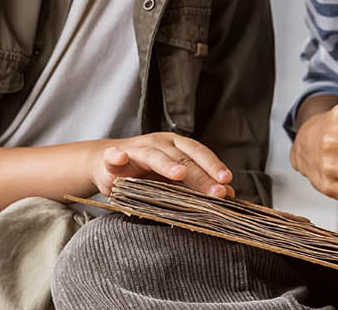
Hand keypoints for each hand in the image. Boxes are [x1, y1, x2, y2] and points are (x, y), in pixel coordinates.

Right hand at [90, 133, 233, 198]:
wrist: (107, 164)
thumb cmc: (145, 173)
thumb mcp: (173, 178)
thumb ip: (197, 184)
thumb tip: (230, 194)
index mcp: (175, 146)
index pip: (199, 154)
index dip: (213, 167)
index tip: (227, 183)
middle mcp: (158, 144)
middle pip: (182, 158)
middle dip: (200, 176)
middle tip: (215, 192)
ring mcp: (135, 150)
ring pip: (153, 156)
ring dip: (166, 164)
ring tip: (179, 174)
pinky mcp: (111, 158)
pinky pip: (114, 157)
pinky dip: (116, 157)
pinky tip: (120, 158)